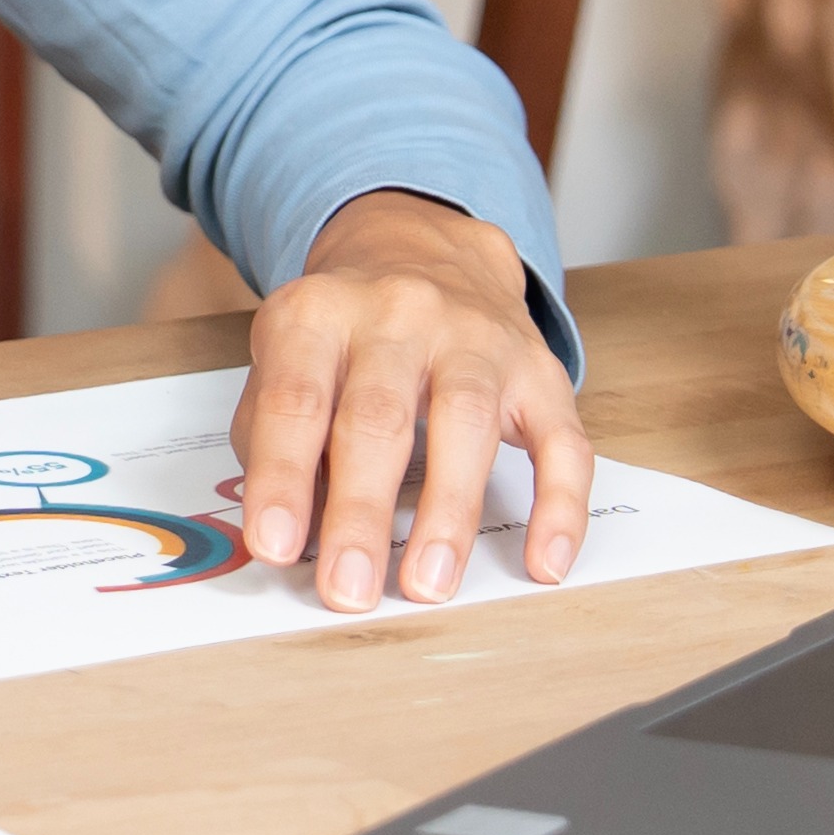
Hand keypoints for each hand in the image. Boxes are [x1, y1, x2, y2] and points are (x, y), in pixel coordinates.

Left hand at [231, 191, 592, 613]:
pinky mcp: (537, 369)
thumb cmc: (343, 331)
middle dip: (361, 512)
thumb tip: (281, 534)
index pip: (295, 401)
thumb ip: (272, 434)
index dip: (282, 478)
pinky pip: (561, 440)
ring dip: (447, 513)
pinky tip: (544, 560)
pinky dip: (558, 505)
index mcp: (318, 314)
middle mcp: (399, 314)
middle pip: (378, 417)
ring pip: (467, 423)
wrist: (423, 245)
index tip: (275, 548)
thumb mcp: (283, 355)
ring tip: (427, 584)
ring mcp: (477, 338)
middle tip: (349, 589)